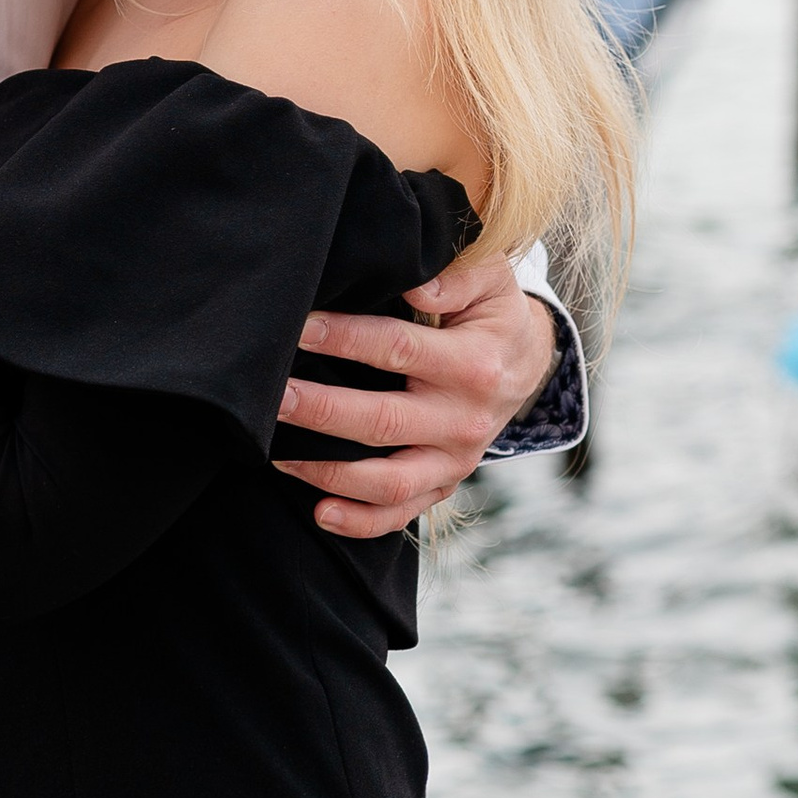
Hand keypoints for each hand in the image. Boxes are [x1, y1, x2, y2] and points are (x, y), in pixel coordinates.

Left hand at [273, 244, 556, 537]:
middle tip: (272, 398)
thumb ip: (458, 277)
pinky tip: (320, 512)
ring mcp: (454, 460)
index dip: (344, 339)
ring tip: (279, 455)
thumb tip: (416, 288)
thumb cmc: (491, 314)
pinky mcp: (444, 484)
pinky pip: (402, 512)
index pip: (397, 349)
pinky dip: (361, 521)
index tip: (298, 328)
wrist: (526, 365)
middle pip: (382, 421)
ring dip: (330, 472)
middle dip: (321, 411)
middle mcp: (463, 419)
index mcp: (472, 364)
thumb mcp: (491, 280)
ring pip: (390, 481)